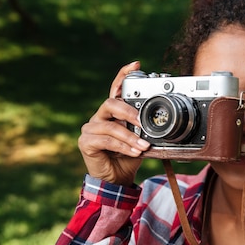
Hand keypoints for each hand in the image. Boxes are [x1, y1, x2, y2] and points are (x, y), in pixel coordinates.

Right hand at [78, 61, 150, 184]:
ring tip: (143, 146)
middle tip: (143, 123)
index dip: (123, 75)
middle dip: (129, 112)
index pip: (115, 89)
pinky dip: (123, 146)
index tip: (136, 65)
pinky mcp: (86, 142)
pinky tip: (134, 152)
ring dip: (129, 136)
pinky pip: (106, 140)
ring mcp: (91, 129)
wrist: (117, 180)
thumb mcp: (140, 139)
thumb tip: (159, 122)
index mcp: (113, 113)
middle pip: (110, 104)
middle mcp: (100, 117)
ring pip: (110, 125)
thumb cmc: (128, 158)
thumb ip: (144, 128)